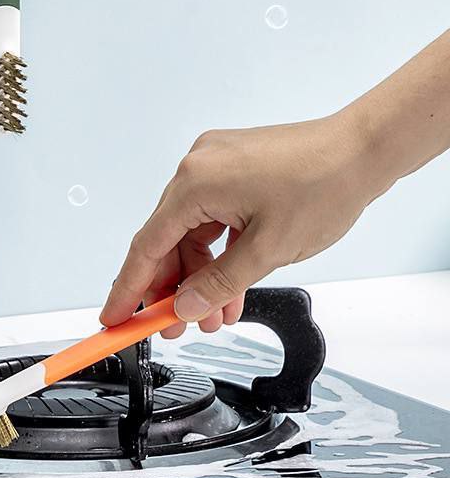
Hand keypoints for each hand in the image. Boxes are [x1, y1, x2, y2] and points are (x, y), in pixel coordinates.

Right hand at [100, 112, 384, 337]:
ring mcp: (214, 165)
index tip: (113, 318)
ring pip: (192, 233)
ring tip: (215, 316)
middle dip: (172, 289)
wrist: (363, 149)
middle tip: (173, 328)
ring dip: (200, 275)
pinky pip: (212, 218)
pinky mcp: (231, 169)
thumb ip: (219, 284)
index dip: (128, 288)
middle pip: (167, 240)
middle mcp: (196, 168)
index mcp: (195, 182)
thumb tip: (185, 308)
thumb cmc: (324, 186)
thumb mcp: (267, 250)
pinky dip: (218, 252)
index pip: (147, 245)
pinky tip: (230, 285)